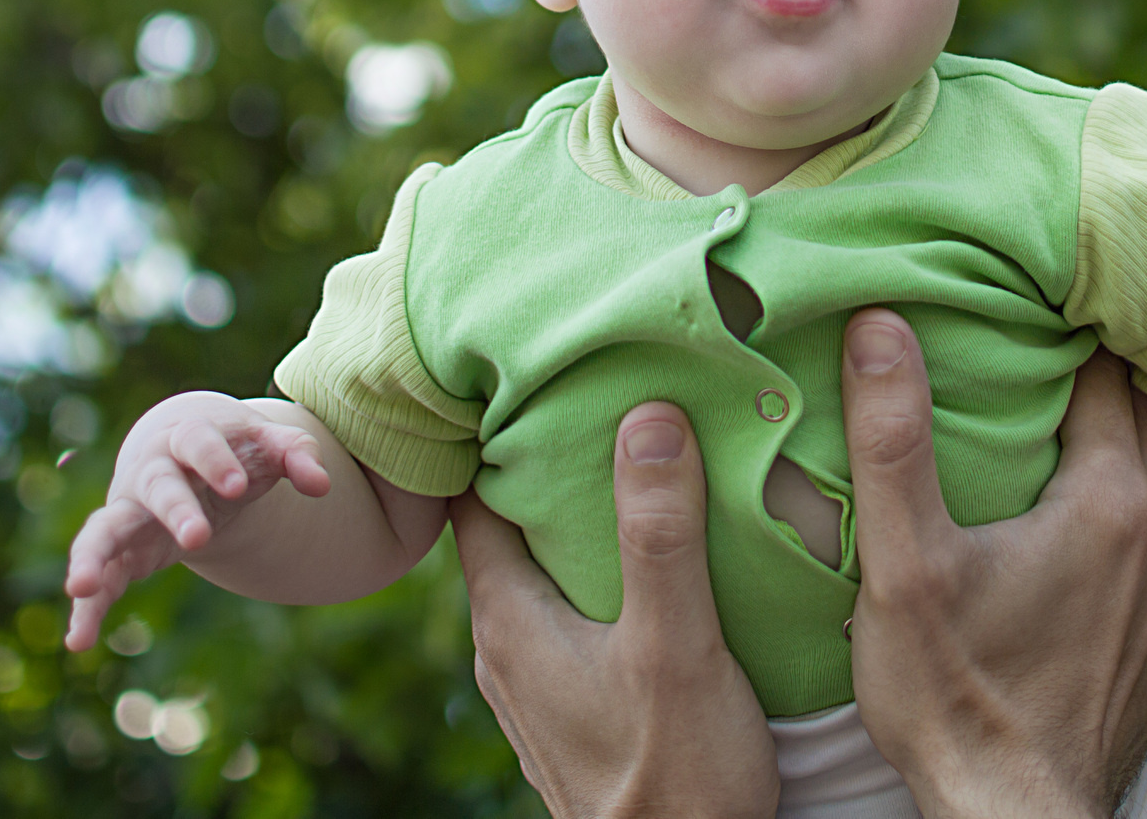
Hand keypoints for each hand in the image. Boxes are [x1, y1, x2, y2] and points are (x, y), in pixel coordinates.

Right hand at [63, 391, 332, 651]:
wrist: (187, 446)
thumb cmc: (235, 447)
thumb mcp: (268, 446)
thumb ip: (296, 457)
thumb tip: (322, 486)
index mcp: (190, 437)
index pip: (199, 443)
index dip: (216, 463)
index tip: (237, 487)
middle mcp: (152, 472)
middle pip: (158, 487)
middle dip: (175, 510)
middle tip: (198, 539)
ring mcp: (129, 510)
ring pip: (104, 530)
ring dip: (93, 556)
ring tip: (81, 587)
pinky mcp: (120, 548)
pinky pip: (99, 575)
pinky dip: (87, 607)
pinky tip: (79, 642)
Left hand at [452, 403, 778, 818]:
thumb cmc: (678, 773)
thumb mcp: (675, 642)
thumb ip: (659, 534)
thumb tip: (646, 416)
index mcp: (509, 620)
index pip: (468, 498)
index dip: (488, 433)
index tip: (526, 373)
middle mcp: (504, 648)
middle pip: (504, 529)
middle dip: (541, 464)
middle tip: (590, 393)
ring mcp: (534, 684)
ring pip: (537, 573)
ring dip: (570, 520)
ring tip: (624, 457)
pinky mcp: (571, 707)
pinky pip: (565, 611)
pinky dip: (592, 569)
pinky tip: (646, 554)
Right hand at [841, 310, 1146, 818]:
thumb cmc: (953, 696)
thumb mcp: (903, 564)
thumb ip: (892, 439)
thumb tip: (879, 323)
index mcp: (1112, 501)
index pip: (1107, 372)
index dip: (1063, 336)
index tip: (1017, 314)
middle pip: (1143, 419)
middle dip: (1091, 383)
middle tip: (1027, 360)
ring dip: (1112, 456)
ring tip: (1046, 440)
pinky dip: (1127, 529)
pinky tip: (1071, 542)